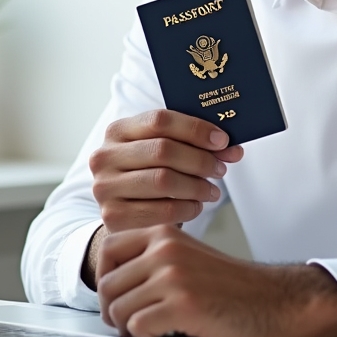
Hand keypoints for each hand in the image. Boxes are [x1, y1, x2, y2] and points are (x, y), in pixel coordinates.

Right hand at [89, 109, 242, 231]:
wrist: (122, 209)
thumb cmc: (148, 173)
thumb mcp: (162, 150)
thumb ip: (192, 143)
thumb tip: (231, 148)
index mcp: (118, 130)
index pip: (159, 120)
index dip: (195, 128)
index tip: (222, 140)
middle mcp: (104, 156)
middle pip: (163, 150)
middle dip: (200, 159)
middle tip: (220, 168)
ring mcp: (105, 187)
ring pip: (163, 180)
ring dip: (197, 185)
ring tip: (212, 190)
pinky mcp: (113, 216)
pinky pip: (162, 210)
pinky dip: (188, 207)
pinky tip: (196, 205)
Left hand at [95, 225, 336, 336]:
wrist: (279, 303)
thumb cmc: (237, 289)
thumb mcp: (190, 259)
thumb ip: (155, 260)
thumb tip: (111, 285)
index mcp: (166, 234)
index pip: (107, 249)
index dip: (106, 278)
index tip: (118, 296)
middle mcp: (166, 249)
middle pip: (106, 284)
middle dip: (115, 311)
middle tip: (134, 323)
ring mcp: (173, 275)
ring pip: (117, 309)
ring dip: (130, 328)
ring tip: (155, 329)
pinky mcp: (182, 304)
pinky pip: (136, 327)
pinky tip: (169, 334)